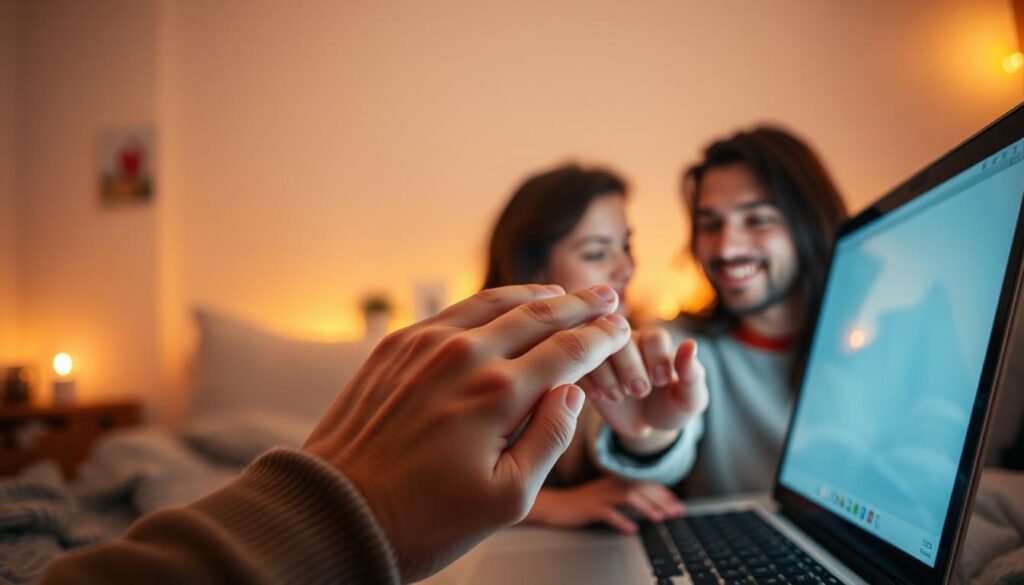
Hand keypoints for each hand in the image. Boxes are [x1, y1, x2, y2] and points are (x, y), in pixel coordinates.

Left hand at [303, 284, 631, 581]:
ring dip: (536, 295)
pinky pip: (454, 310)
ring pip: (495, 302)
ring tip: (563, 292)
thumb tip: (573, 392)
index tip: (622, 330)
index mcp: (497, 395)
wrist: (337, 512)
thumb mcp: (507, 499)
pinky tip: (504, 304)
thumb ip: (549, 439)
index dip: (602, 338)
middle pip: (538, 315)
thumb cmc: (422, 519)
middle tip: (607, 296)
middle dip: (580, 304)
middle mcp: (464, 357)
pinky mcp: (397, 345)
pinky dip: (489, 302)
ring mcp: (426, 345)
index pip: (568, 352)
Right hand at [525, 477, 683, 533]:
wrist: (555, 506)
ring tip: (659, 519)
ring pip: (627, 496)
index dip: (664, 493)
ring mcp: (599, 495)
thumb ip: (627, 497)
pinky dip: (621, 521)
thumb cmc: (582, 504)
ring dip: (646, 507)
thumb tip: (652, 506)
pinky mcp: (589, 507)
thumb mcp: (607, 497)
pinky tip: (631, 529)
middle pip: (640, 487)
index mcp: (616, 480)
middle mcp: (610, 484)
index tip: (677, 505)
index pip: (645, 482)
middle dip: (661, 500)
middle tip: (675, 512)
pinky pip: (607, 513)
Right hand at [579, 325, 708, 444]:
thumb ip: (692, 374)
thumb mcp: (689, 398)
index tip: (662, 381)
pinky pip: (578, 365)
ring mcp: (603, 355)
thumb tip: (691, 344)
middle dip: (631, 366)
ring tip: (619, 396)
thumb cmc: (670, 407)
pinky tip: (601, 396)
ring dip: (608, 373)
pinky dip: (589, 380)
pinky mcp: (586, 370)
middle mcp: (627, 341)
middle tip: (640, 391)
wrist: (644, 427)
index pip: (654, 337)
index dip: (658, 358)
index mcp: (655, 342)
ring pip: (597, 348)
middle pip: (623, 338)